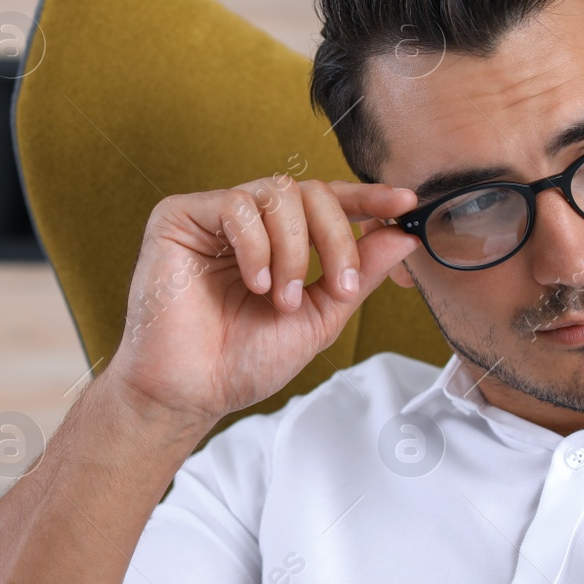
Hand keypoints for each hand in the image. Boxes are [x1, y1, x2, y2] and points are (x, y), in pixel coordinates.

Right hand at [103, 175, 419, 434]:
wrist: (192, 391)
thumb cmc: (243, 361)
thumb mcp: (319, 318)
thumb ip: (356, 276)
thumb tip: (401, 237)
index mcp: (280, 241)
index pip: (328, 202)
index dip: (367, 199)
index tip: (404, 204)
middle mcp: (249, 222)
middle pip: (310, 192)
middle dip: (335, 238)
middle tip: (336, 288)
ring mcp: (214, 216)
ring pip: (278, 194)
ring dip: (294, 250)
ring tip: (281, 299)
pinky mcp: (179, 216)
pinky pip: (236, 205)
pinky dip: (256, 246)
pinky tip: (256, 283)